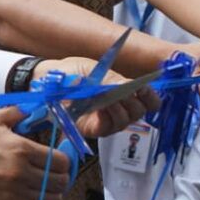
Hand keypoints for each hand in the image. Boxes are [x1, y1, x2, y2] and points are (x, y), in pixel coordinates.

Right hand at [0, 107, 71, 199]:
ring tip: (52, 194)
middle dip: (62, 180)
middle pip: (59, 181)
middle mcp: (21, 171)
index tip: (60, 164)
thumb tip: (34, 108)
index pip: (59, 160)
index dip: (64, 163)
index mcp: (21, 148)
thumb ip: (17, 112)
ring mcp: (14, 193)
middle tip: (56, 179)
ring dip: (57, 198)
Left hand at [35, 57, 159, 138]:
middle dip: (134, 101)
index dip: (150, 95)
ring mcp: (108, 120)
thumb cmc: (72, 73)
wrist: (49, 81)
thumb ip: (110, 78)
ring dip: (120, 108)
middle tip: (124, 92)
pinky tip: (102, 106)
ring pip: (126, 120)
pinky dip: (108, 116)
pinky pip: (110, 127)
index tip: (143, 89)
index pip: (148, 99)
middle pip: (140, 111)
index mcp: (123, 90)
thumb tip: (125, 85)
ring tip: (110, 98)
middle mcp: (119, 107)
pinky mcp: (95, 130)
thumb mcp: (93, 70)